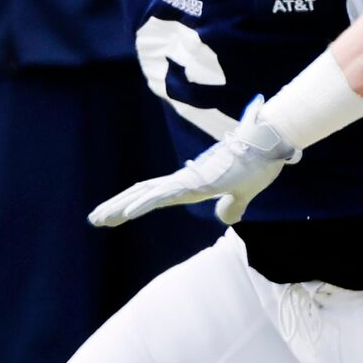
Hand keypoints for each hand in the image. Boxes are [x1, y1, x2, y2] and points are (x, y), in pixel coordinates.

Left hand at [90, 100, 298, 227]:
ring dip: (119, 207)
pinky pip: (162, 195)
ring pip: (144, 195)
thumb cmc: (257, 163)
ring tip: (97, 218)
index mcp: (189, 185)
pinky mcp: (193, 182)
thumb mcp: (242, 194)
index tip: (112, 216)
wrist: (268, 143)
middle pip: (140, 194)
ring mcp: (185, 180)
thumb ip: (232, 206)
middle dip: (116, 206)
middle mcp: (182, 181)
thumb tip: (226, 218)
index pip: (152, 196)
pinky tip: (126, 213)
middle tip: (93, 219)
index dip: (130, 205)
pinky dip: (143, 204)